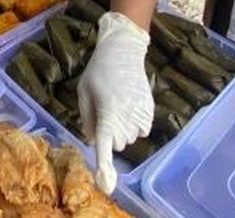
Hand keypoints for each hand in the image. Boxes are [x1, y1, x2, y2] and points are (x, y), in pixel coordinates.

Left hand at [78, 12, 152, 194]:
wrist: (124, 50)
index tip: (105, 183)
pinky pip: (142, 130)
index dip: (104, 164)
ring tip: (117, 106)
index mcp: (107, 112)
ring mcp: (141, 113)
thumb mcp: (84, 91)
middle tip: (104, 113)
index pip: (105, 144)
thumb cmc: (98, 70)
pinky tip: (130, 106)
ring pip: (130, 138)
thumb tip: (90, 138)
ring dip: (123, 130)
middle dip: (110, 136)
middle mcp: (126, 116)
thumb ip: (86, 117)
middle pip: (118, 144)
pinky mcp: (150, 110)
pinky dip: (135, 124)